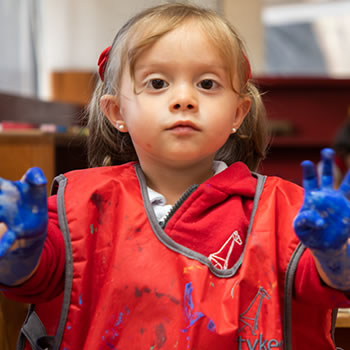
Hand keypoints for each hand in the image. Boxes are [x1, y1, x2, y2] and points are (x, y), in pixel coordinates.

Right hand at [0, 167, 47, 284]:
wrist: (36, 217)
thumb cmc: (32, 194)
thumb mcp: (34, 182)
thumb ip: (35, 174)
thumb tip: (41, 179)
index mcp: (4, 188)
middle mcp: (1, 203)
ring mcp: (6, 218)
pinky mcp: (16, 231)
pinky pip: (7, 240)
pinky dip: (1, 248)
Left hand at [293, 148, 349, 289]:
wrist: (324, 244)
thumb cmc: (309, 234)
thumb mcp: (301, 228)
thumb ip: (305, 221)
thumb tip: (318, 220)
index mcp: (312, 197)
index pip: (309, 181)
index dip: (308, 171)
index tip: (306, 162)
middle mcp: (326, 195)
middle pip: (326, 176)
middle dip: (326, 163)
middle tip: (327, 151)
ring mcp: (339, 202)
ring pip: (345, 185)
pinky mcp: (348, 210)